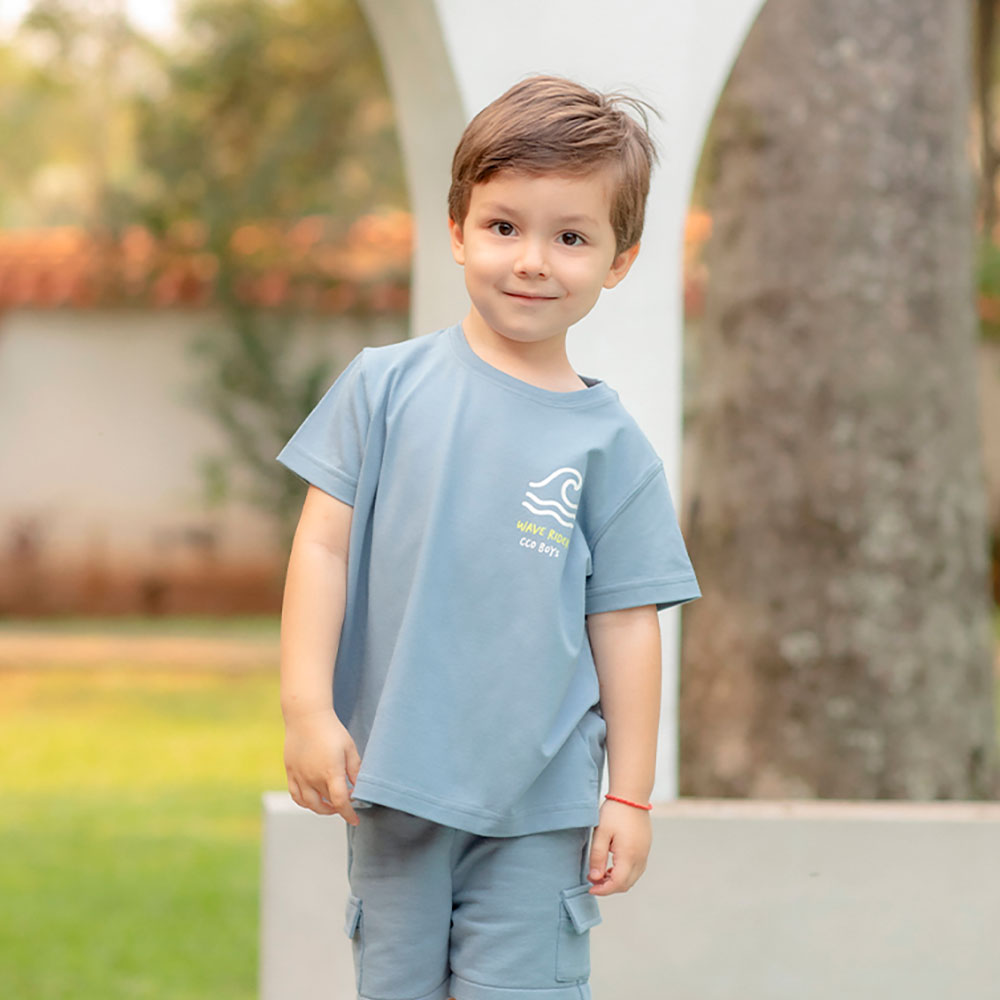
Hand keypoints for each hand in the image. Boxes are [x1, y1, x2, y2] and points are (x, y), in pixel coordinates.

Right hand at [283, 706, 362, 823]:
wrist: (307, 717)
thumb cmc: (332, 730)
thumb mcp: (350, 748)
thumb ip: (355, 769)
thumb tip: (358, 787)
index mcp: (331, 772)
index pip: (340, 802)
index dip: (349, 814)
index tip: (355, 820)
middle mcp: (313, 778)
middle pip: (326, 804)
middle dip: (337, 809)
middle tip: (345, 805)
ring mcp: (300, 776)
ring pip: (309, 804)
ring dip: (321, 809)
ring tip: (330, 805)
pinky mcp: (291, 772)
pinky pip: (295, 795)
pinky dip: (304, 802)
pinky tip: (312, 800)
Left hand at [586, 798, 651, 894]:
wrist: (632, 795)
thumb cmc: (614, 812)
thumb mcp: (600, 833)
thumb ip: (597, 857)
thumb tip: (595, 878)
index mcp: (629, 855)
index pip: (618, 884)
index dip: (603, 890)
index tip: (590, 887)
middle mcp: (640, 857)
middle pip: (626, 884)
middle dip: (609, 887)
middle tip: (593, 880)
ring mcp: (645, 853)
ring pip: (633, 878)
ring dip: (617, 880)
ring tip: (601, 872)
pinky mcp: (645, 848)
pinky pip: (637, 868)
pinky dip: (625, 873)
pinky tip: (612, 865)